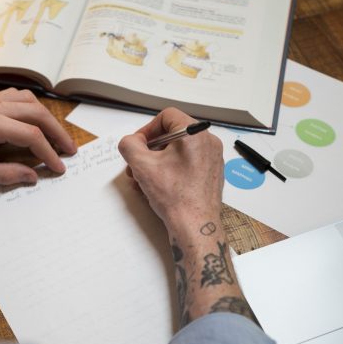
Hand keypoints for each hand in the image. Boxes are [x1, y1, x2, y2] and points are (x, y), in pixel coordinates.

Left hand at [0, 88, 76, 184]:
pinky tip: (36, 122)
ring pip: (30, 101)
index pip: (31, 136)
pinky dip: (33, 108)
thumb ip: (4, 175)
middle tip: (70, 150)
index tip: (59, 168)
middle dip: (58, 133)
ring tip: (57, 137)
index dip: (49, 153)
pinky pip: (19, 97)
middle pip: (38, 114)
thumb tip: (32, 176)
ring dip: (47, 118)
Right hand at [118, 108, 223, 230]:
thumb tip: (132, 141)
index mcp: (194, 134)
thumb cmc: (174, 197)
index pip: (166, 117)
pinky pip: (187, 165)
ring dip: (157, 163)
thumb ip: (130, 145)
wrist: (195, 226)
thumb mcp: (142, 166)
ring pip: (178, 152)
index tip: (137, 146)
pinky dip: (171, 171)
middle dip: (149, 151)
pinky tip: (157, 188)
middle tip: (136, 166)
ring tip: (143, 181)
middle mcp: (208, 143)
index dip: (147, 129)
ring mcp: (213, 159)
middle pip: (172, 136)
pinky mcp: (212, 175)